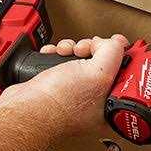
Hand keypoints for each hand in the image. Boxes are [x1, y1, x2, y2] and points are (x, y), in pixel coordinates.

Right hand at [0, 34, 128, 138]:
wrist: (26, 108)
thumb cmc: (59, 104)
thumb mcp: (98, 73)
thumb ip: (113, 53)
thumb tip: (114, 42)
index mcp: (110, 105)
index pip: (124, 72)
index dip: (117, 54)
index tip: (112, 45)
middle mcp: (94, 101)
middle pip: (102, 62)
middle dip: (91, 48)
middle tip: (84, 49)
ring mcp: (74, 94)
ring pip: (81, 59)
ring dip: (72, 48)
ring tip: (64, 51)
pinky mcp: (57, 86)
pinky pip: (63, 62)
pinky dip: (57, 54)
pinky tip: (52, 55)